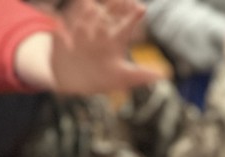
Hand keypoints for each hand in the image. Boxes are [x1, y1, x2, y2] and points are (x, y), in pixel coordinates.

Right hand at [47, 0, 162, 93]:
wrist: (71, 81)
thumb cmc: (101, 78)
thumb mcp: (121, 79)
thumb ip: (140, 76)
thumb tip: (165, 74)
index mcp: (114, 40)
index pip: (125, 24)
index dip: (131, 16)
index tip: (140, 9)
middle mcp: (98, 31)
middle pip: (105, 14)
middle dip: (112, 7)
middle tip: (119, 4)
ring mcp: (79, 32)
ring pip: (84, 17)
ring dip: (88, 13)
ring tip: (91, 8)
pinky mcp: (62, 36)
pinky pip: (59, 27)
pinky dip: (59, 26)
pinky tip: (60, 26)